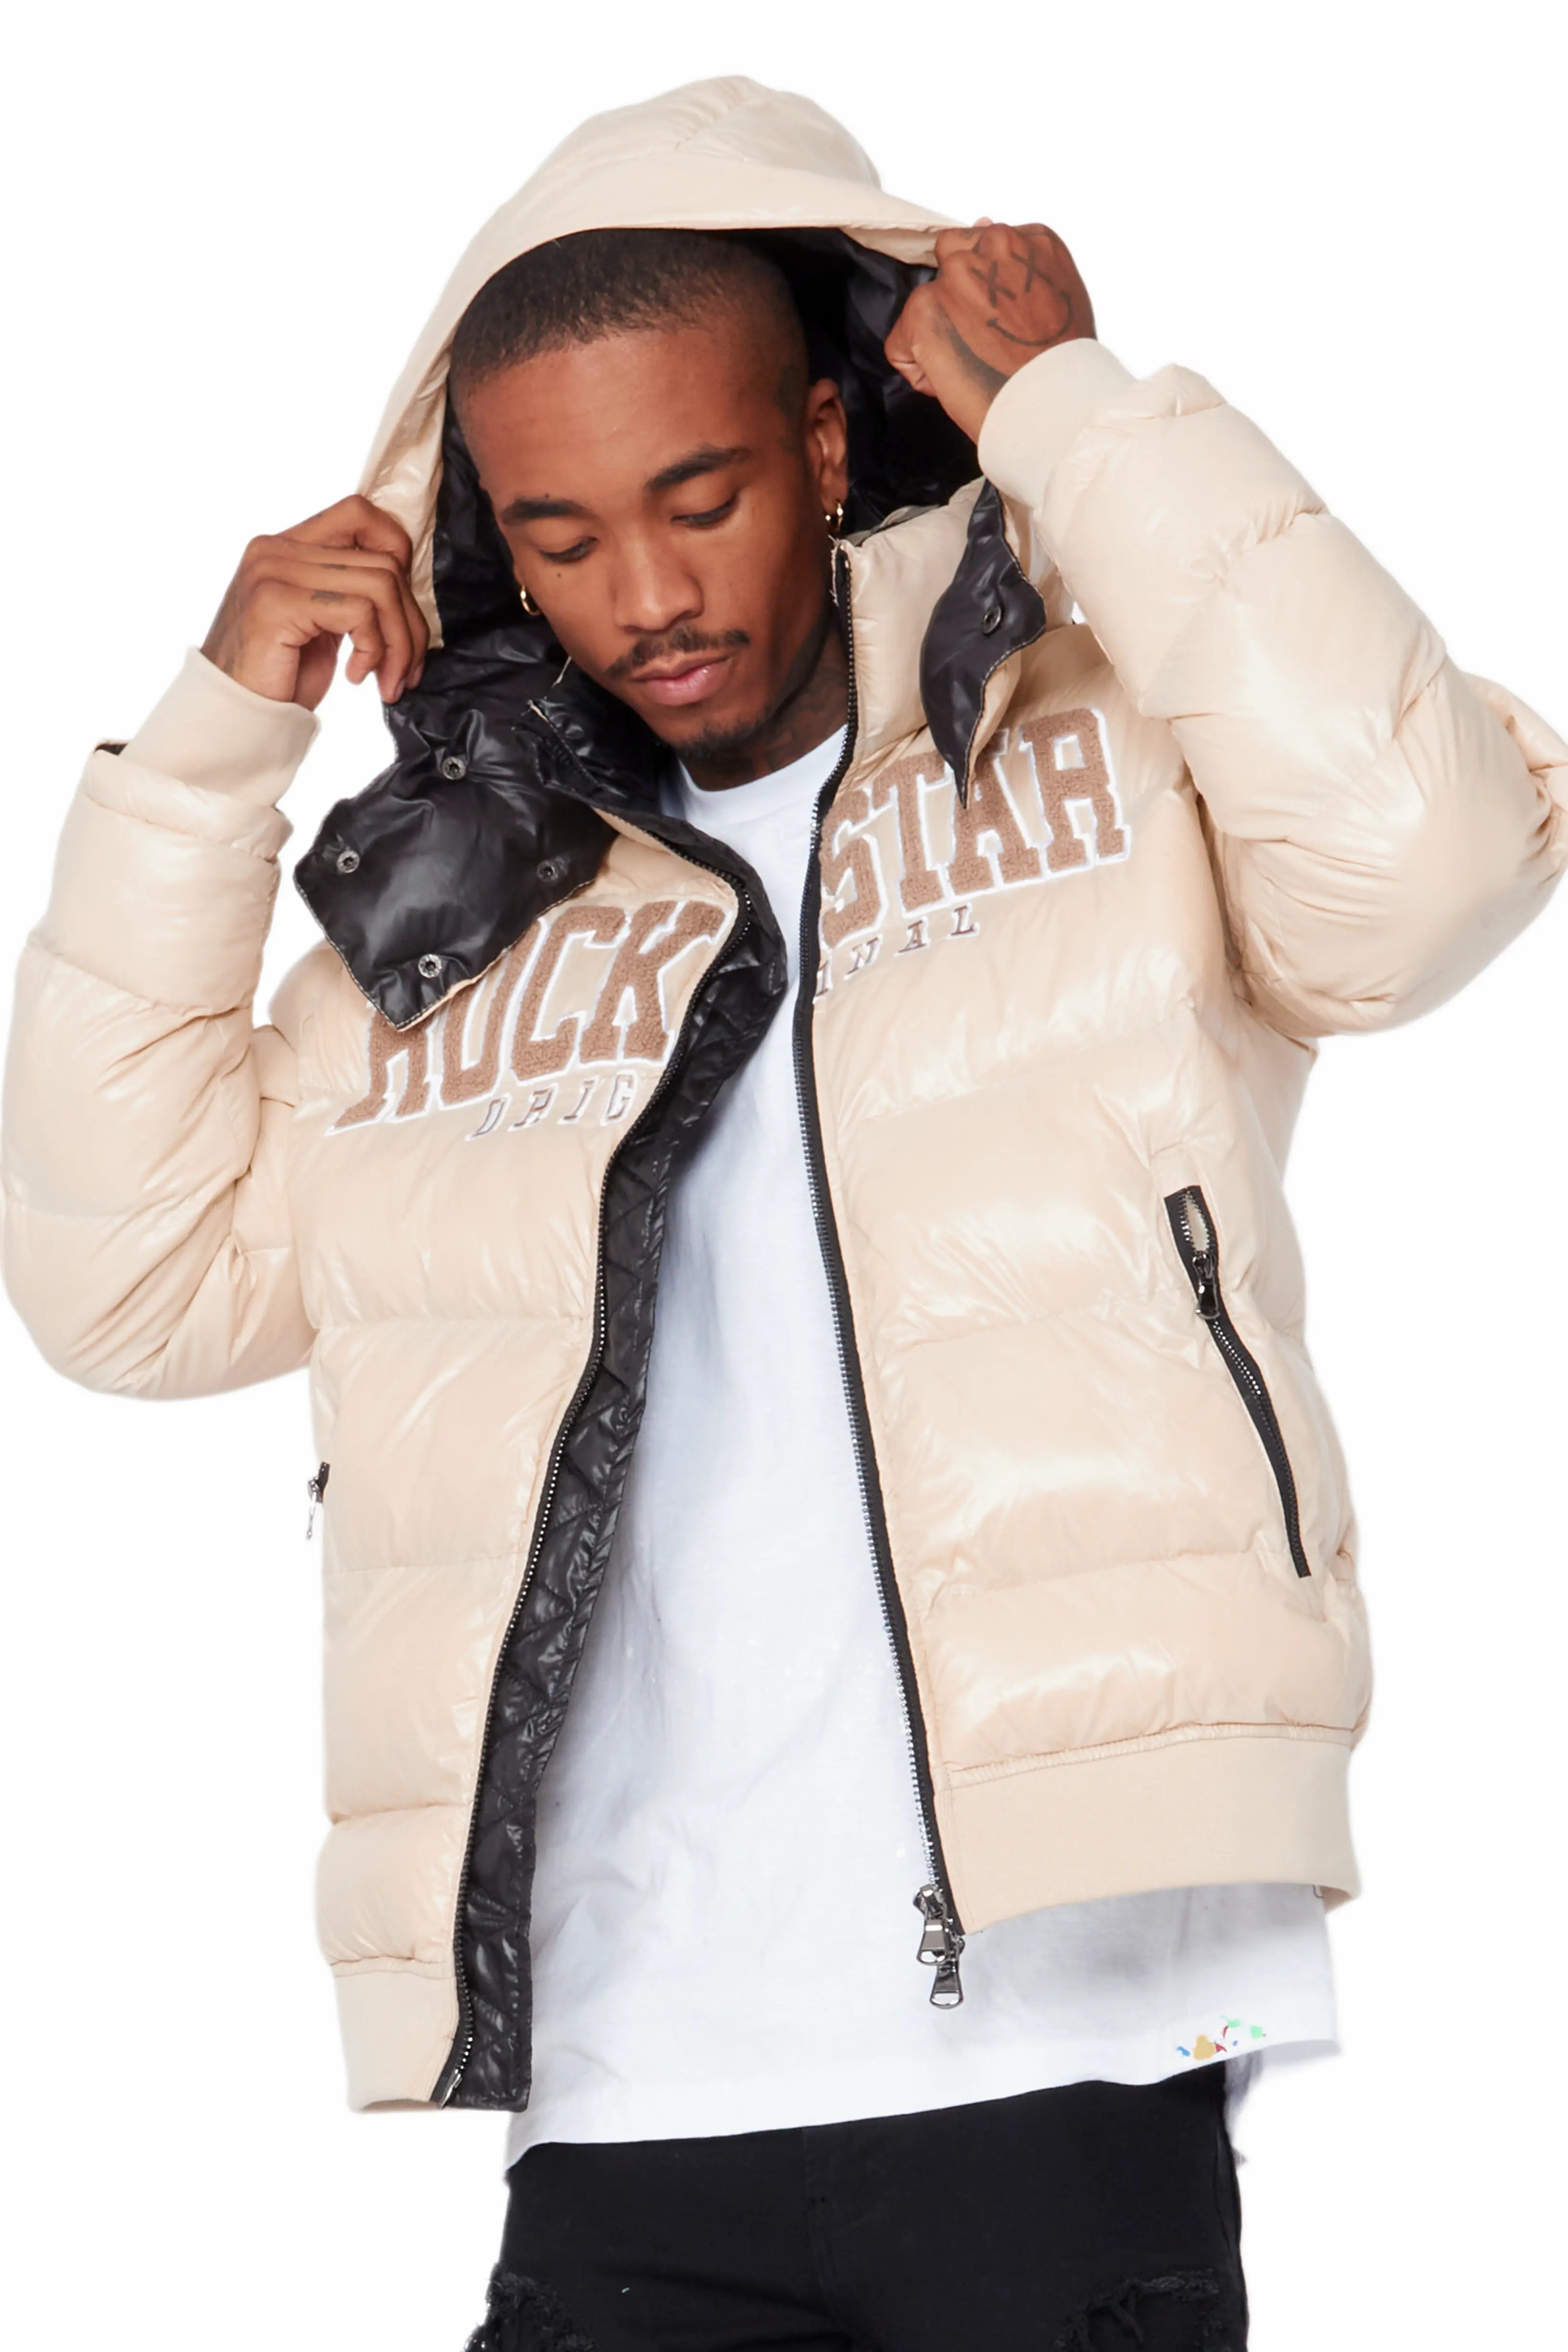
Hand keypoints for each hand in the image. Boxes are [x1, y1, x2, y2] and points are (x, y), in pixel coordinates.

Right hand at [201, 494, 427, 709]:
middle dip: (410, 622)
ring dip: (399, 643)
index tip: (404, 608)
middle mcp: (275, 549)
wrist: (235, 716)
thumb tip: (405, 583)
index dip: (397, 553)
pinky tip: (356, 676)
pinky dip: (374, 650)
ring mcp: (274, 572)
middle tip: (406, 667)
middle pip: (383, 560)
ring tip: (388, 679)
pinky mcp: (278, 602)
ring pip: (380, 585)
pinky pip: (360, 612)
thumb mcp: (320, 625)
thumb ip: (348, 592)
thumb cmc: (279, 677)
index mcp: (285, 547)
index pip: (359, 514)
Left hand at [885, 222, 1094, 441]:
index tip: (1004, 321)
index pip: (984, 247)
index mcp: (1029, 239)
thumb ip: (1021, 263)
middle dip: (959, 303)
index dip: (987, 291)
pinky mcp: (925, 311)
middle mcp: (991, 244)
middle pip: (952, 264)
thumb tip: (981, 224)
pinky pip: (901, 344)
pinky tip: (953, 382)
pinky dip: (920, 370)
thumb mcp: (1060, 295)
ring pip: (926, 304)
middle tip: (987, 343)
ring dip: (941, 336)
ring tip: (976, 364)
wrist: (1054, 405)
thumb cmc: (1064, 364)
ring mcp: (956, 275)